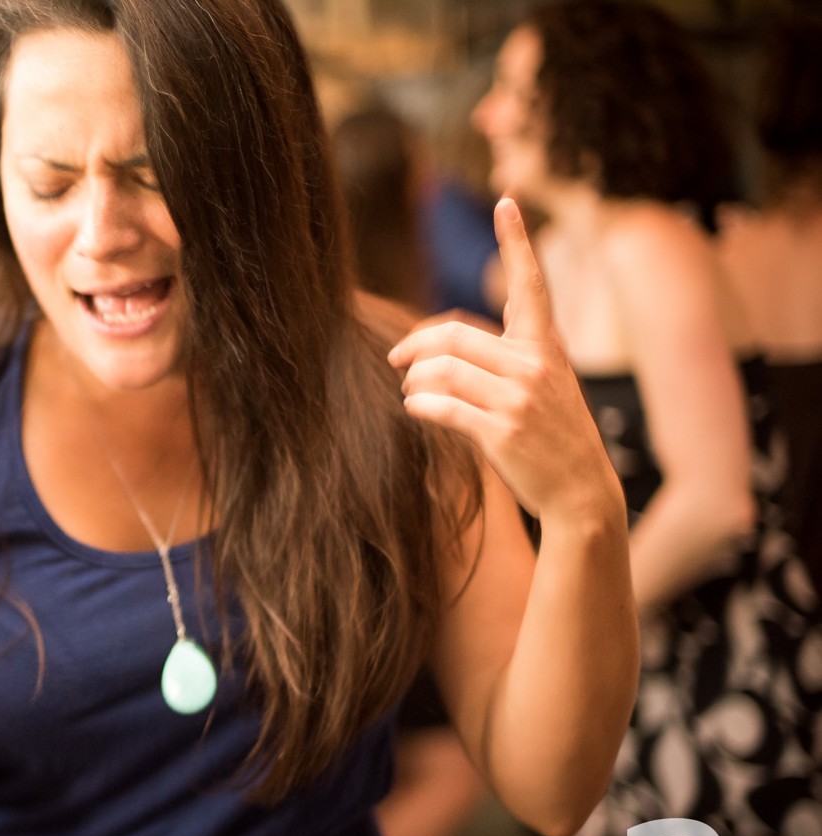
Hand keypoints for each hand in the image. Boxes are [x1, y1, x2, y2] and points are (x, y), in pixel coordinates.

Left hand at [387, 198, 616, 522]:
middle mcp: (534, 365)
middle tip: (396, 359)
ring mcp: (518, 398)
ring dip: (413, 381)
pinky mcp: (501, 431)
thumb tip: (443, 345)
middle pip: (452, 334)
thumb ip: (507, 357)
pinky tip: (416, 409)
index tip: (506, 201)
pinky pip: (440, 406)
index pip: (531, 284)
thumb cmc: (553, 437)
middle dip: (414, 345)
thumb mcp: (545, 385)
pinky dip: (418, 405)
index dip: (516, 241)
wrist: (581, 491)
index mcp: (546, 346)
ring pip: (440, 370)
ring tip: (412, 392)